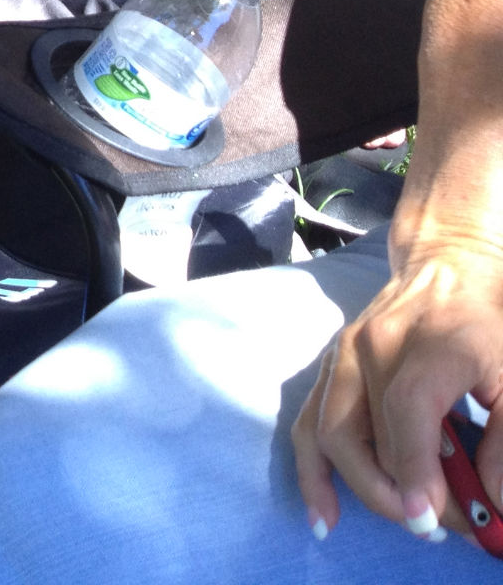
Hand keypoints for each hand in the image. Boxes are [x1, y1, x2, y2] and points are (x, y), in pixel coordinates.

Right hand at [293, 229, 502, 543]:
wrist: (449, 264)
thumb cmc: (491, 324)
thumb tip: (494, 503)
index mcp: (428, 345)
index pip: (406, 410)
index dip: (416, 467)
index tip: (432, 518)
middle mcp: (372, 347)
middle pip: (358, 430)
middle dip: (392, 491)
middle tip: (436, 528)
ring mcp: (343, 355)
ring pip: (327, 432)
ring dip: (357, 488)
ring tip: (401, 522)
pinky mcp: (330, 367)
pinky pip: (308, 425)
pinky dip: (313, 473)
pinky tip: (325, 516)